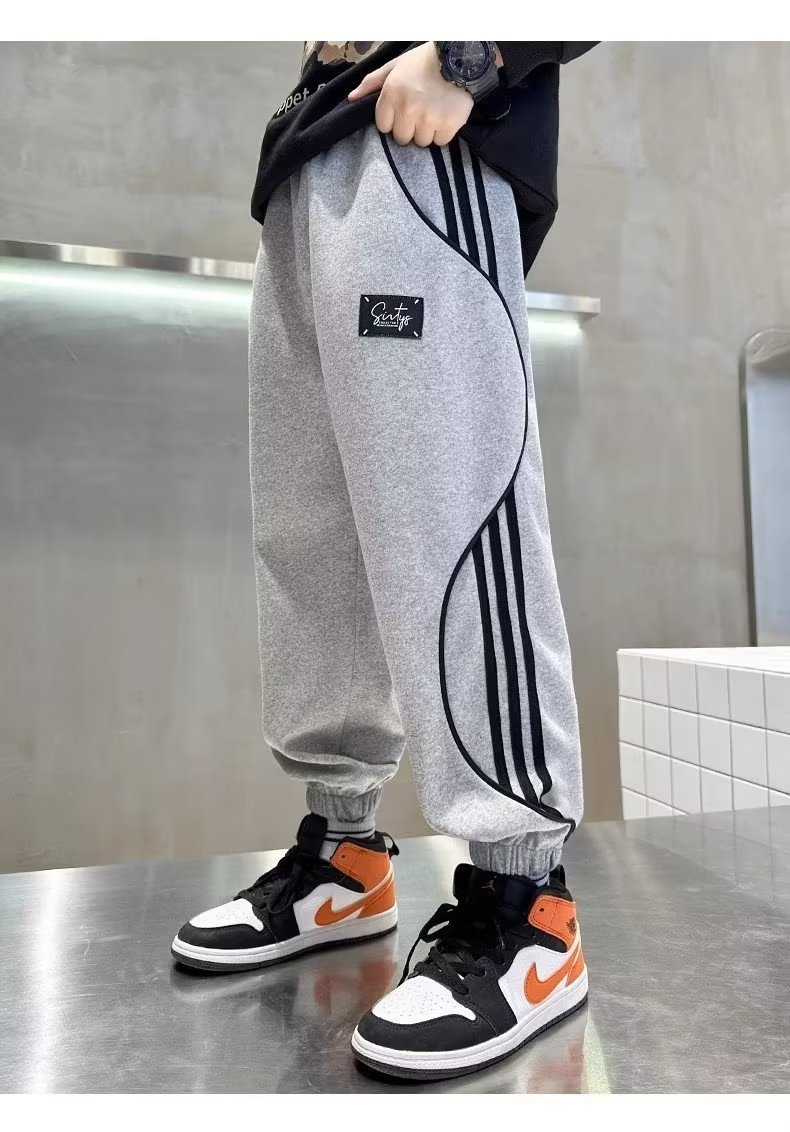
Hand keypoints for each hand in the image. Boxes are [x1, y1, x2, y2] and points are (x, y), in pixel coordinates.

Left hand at [347, 42, 472, 146]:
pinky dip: (443, 132)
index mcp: (392, 95)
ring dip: (427, 131)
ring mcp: (428, 119)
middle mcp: (408, 109)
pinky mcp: (448, 125)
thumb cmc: (425, 61)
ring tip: (434, 113)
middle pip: (402, 138)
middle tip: (420, 112)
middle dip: (409, 128)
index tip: (403, 111)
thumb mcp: (395, 65)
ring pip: (421, 142)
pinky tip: (445, 116)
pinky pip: (440, 141)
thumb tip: (351, 99)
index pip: (384, 127)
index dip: (393, 120)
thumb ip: (372, 83)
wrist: (461, 57)